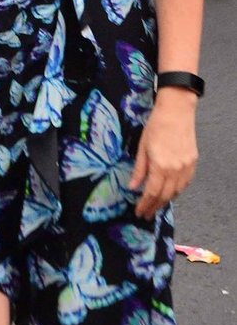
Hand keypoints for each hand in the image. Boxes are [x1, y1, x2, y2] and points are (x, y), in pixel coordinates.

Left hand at [130, 90, 197, 218]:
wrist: (176, 111)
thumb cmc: (156, 125)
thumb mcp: (142, 147)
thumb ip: (139, 170)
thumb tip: (132, 187)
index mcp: (160, 166)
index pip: (152, 193)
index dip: (145, 204)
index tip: (139, 212)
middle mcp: (175, 169)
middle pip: (165, 196)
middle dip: (154, 206)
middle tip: (146, 213)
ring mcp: (186, 167)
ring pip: (176, 192)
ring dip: (165, 200)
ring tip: (156, 205)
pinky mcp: (192, 162)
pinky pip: (185, 183)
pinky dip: (176, 191)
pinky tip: (169, 192)